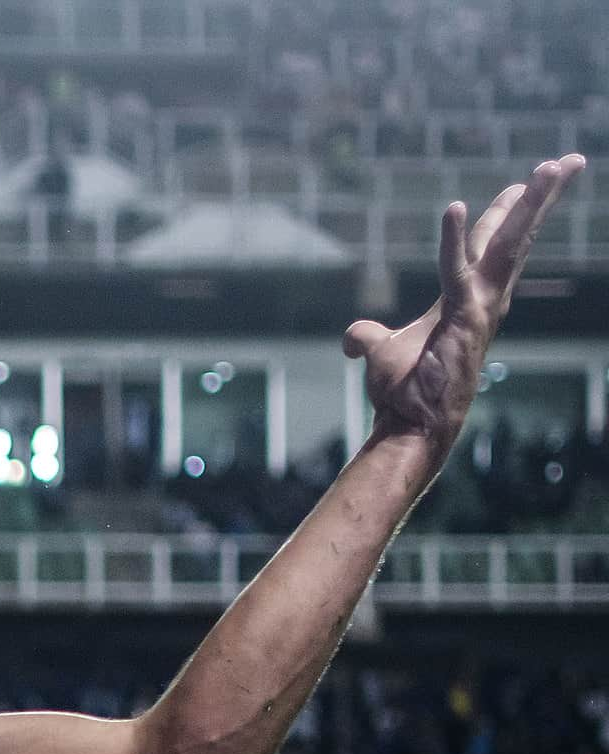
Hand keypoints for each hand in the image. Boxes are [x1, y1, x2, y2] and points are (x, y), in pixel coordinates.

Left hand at [342, 154, 584, 448]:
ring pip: (508, 244)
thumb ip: (367, 336)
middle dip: (540, 198)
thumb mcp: (381, 352)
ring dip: (529, 205)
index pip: (493, 247)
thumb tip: (353, 338)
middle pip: (515, 237)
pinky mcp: (465, 317)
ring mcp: (481, 307)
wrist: (409, 425)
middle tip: (567, 161)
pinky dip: (453, 239)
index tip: (526, 183)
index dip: (508, 214)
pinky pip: (456, 270)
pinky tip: (453, 207)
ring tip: (551, 168)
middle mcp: (485, 299)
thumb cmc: (403, 392)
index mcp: (468, 299)